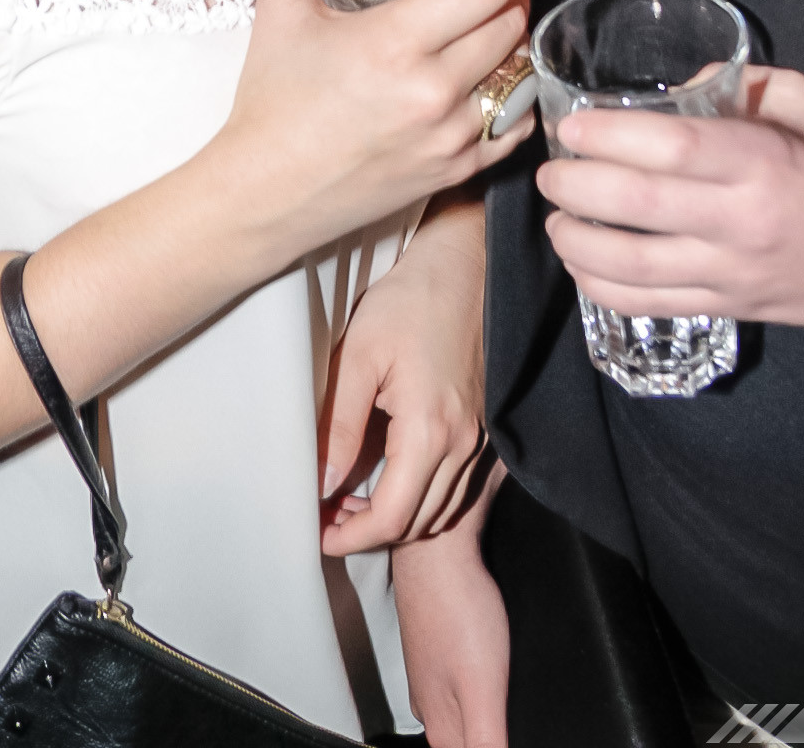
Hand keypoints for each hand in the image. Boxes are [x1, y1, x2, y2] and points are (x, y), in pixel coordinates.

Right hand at [219, 0, 532, 268]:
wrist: (265, 193)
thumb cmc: (272, 104)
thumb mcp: (278, 14)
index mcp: (395, 43)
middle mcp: (433, 90)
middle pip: (511, 25)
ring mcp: (450, 135)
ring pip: (519, 74)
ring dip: (514, 45)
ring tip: (496, 29)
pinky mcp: (455, 170)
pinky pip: (514, 126)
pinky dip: (515, 98)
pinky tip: (498, 82)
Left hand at [320, 194, 486, 555]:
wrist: (464, 266)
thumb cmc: (410, 301)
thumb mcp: (358, 356)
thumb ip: (338, 425)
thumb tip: (322, 483)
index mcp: (430, 429)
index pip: (392, 517)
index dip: (351, 537)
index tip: (319, 534)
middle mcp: (463, 442)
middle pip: (419, 523)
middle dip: (369, 533)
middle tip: (327, 517)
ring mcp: (479, 435)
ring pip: (441, 510)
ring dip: (398, 518)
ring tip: (351, 500)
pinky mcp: (483, 424)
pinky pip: (456, 486)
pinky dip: (422, 497)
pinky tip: (388, 477)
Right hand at [393, 469, 508, 747]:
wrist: (437, 549)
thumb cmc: (458, 611)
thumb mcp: (483, 689)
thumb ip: (486, 742)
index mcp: (439, 723)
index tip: (503, 736)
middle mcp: (430, 703)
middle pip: (459, 744)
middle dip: (485, 741)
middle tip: (509, 723)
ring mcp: (432, 672)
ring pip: (458, 717)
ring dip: (482, 723)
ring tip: (506, 715)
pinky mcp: (440, 646)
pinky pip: (460, 685)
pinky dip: (479, 692)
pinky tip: (494, 679)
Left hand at [538, 66, 803, 326]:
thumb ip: (737, 87)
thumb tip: (671, 89)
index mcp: (764, 161)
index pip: (671, 148)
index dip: (610, 135)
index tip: (572, 126)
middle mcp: (743, 221)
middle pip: (637, 208)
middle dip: (576, 188)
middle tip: (549, 172)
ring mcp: (734, 274)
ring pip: (632, 268)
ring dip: (577, 243)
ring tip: (555, 219)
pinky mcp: (731, 310)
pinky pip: (649, 306)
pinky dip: (602, 287)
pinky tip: (583, 262)